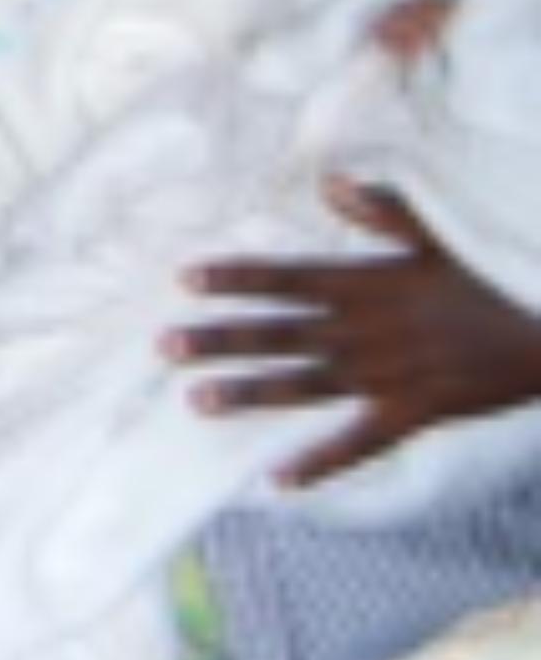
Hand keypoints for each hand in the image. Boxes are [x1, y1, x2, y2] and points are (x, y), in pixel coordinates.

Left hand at [176, 181, 540, 486]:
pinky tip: (277, 479)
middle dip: (221, 339)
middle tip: (163, 346)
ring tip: (196, 399)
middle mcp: (366, 331)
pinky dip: (320, 462)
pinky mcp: (415, 413)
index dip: (236, 279)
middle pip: (280, 334)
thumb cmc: (496, 277)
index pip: (287, 279)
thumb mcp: (442, 236)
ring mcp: (388, 375)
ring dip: (250, 393)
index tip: (183, 278)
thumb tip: (329, 181)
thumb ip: (384, 211)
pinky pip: (360, 443)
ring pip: (305, 385)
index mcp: (368, 285)